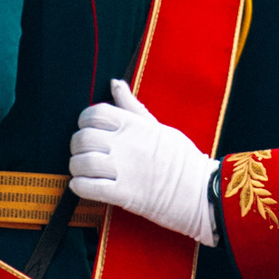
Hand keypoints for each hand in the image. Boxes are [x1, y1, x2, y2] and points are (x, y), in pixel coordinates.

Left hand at [69, 82, 218, 244]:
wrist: (201, 190)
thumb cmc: (182, 158)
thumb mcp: (157, 126)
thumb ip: (132, 107)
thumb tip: (115, 83)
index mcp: (134, 125)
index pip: (94, 113)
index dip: (85, 121)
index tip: (90, 130)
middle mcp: (126, 144)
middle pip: (83, 138)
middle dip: (77, 147)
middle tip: (84, 153)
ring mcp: (124, 170)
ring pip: (81, 163)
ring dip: (77, 168)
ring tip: (85, 171)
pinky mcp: (123, 194)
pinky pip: (88, 188)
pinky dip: (79, 187)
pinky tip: (85, 185)